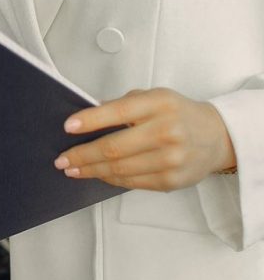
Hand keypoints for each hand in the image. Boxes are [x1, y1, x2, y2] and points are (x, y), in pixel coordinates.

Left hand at [54, 87, 235, 190]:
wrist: (217, 137)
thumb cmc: (178, 113)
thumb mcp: (153, 97)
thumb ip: (123, 104)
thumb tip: (89, 117)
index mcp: (159, 104)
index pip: (117, 112)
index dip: (89, 121)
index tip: (68, 127)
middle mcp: (166, 131)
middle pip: (114, 147)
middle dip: (83, 154)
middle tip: (62, 158)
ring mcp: (170, 159)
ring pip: (120, 169)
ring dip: (92, 170)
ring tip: (73, 169)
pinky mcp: (171, 180)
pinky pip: (133, 182)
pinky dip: (110, 179)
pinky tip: (97, 175)